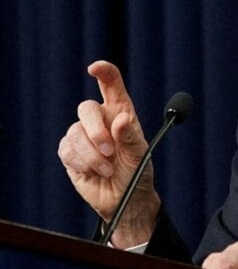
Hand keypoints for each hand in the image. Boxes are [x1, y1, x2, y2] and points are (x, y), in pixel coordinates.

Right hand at [56, 60, 158, 246]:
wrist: (124, 199)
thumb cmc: (137, 173)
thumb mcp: (140, 156)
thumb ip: (131, 137)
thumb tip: (121, 119)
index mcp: (122, 113)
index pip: (111, 85)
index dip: (104, 72)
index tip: (95, 68)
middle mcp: (100, 120)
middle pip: (86, 108)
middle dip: (95, 130)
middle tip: (110, 150)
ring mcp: (82, 135)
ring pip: (74, 133)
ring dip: (91, 154)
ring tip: (107, 169)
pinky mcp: (70, 152)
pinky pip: (67, 150)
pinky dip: (81, 163)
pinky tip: (94, 172)